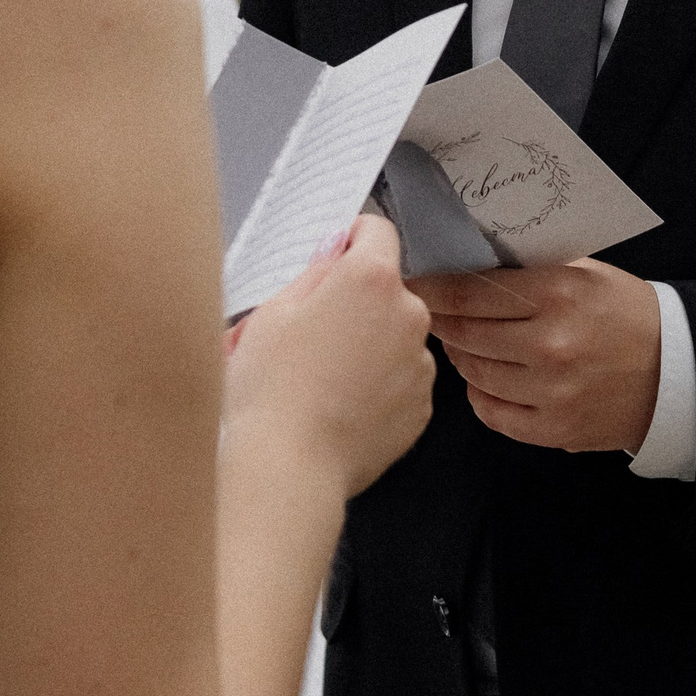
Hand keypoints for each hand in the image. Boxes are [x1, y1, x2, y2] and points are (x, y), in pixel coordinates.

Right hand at [227, 217, 436, 498]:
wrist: (290, 466)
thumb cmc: (273, 388)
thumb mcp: (273, 312)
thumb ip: (313, 273)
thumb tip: (334, 258)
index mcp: (372, 279)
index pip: (376, 230)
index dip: (350, 240)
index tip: (333, 259)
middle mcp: (409, 314)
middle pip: (387, 288)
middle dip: (357, 301)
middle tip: (313, 332)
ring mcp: (421, 363)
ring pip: (396, 336)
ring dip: (372, 344)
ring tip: (325, 378)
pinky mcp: (423, 406)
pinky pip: (402, 379)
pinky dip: (379, 385)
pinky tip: (342, 405)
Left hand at [418, 259, 661, 452]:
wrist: (678, 371)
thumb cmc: (626, 314)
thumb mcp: (584, 273)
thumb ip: (529, 269)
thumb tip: (465, 259)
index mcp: (557, 294)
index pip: (469, 291)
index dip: (432, 287)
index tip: (412, 282)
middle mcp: (550, 344)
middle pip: (464, 333)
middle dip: (440, 320)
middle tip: (428, 312)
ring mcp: (552, 391)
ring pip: (473, 373)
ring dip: (461, 355)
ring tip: (463, 342)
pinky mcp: (555, 428)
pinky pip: (492, 413)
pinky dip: (480, 395)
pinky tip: (485, 379)